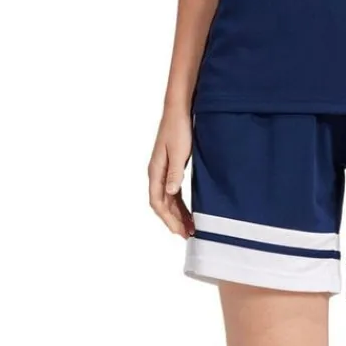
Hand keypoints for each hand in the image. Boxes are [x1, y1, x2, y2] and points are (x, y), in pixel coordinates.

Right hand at [148, 109, 194, 236]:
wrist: (179, 110)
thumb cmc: (178, 128)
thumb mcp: (179, 152)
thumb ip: (174, 173)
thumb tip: (170, 192)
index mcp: (155, 171)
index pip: (157, 202)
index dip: (168, 219)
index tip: (180, 231)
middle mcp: (157, 173)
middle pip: (162, 205)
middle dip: (174, 221)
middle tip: (188, 235)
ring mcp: (163, 172)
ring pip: (168, 200)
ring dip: (177, 215)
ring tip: (190, 228)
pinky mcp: (171, 168)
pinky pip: (173, 193)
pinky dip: (180, 205)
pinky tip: (189, 212)